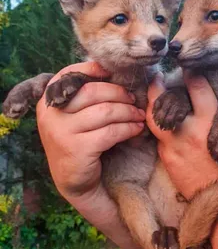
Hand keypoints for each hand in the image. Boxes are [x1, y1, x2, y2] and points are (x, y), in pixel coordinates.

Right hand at [36, 61, 144, 248]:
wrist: (74, 181)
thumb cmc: (79, 141)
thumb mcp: (73, 116)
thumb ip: (83, 95)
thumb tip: (110, 70)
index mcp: (47, 100)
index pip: (69, 74)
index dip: (93, 68)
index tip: (113, 72)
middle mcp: (50, 114)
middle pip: (93, 91)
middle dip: (119, 93)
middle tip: (134, 99)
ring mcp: (61, 132)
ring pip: (105, 111)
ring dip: (128, 111)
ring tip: (139, 115)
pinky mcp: (77, 149)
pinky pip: (110, 132)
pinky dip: (128, 128)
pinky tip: (136, 129)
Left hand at [147, 72, 217, 198]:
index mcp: (210, 120)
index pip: (197, 88)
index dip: (192, 76)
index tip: (188, 70)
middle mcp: (188, 130)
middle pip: (166, 99)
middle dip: (159, 83)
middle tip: (157, 75)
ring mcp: (173, 145)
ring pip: (153, 117)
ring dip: (150, 102)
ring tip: (150, 93)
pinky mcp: (165, 157)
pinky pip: (157, 136)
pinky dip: (157, 124)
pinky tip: (159, 119)